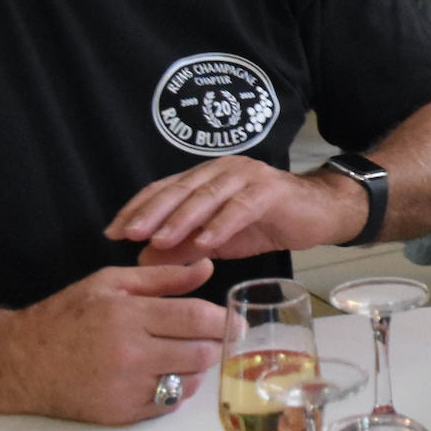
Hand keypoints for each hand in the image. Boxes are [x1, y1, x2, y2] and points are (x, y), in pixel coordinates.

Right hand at [0, 261, 226, 423]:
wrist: (18, 363)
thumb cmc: (66, 316)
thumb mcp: (110, 283)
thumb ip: (162, 277)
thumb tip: (207, 267)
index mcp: (129, 315)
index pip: (197, 318)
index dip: (224, 320)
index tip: (236, 321)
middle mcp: (131, 354)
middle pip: (201, 353)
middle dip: (213, 344)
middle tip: (212, 338)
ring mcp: (126, 388)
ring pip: (190, 381)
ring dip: (196, 368)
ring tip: (184, 353)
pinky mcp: (121, 415)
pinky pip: (169, 403)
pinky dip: (175, 389)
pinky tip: (163, 373)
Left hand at [104, 157, 361, 263]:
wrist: (318, 214)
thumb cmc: (266, 224)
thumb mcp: (218, 240)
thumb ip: (183, 247)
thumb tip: (142, 259)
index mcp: (206, 178)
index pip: (165, 188)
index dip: (138, 208)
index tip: (112, 232)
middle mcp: (222, 170)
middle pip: (181, 188)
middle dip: (152, 212)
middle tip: (129, 234)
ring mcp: (247, 176)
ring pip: (207, 195)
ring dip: (182, 218)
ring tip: (160, 240)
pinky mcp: (270, 190)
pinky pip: (240, 207)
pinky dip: (221, 224)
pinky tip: (206, 242)